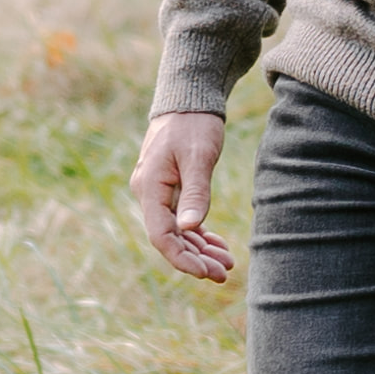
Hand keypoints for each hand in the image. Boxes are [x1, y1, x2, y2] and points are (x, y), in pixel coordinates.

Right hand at [126, 108, 235, 285]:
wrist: (189, 99)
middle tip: (224, 273)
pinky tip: (218, 246)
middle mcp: (148, 193)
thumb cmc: (194, 124)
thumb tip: (189, 229)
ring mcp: (158, 192)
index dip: (182, 259)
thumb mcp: (198, 156)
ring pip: (176, 232)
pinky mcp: (169, 189)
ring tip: (226, 264)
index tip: (206, 273)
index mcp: (149, 187)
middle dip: (195, 259)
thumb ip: (194, 192)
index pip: (161, 236)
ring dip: (199, 251)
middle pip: (169, 238)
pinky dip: (198, 235)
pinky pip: (181, 220)